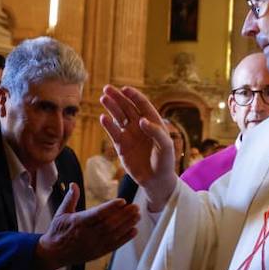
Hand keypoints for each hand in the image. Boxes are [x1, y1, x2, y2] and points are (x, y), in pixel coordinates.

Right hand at [35, 184, 138, 269]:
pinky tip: (134, 230)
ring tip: (137, 216)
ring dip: (127, 225)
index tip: (122, 201)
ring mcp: (94, 245)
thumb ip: (70, 199)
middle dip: (124, 215)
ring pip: (114, 234)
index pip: (97, 214)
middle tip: (135, 206)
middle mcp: (87, 234)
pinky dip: (125, 238)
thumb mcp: (61, 213)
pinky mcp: (98, 252)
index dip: (111, 207)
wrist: (54, 253)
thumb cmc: (58, 232)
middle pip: (109, 224)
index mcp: (78, 222)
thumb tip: (73, 184)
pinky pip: (114, 245)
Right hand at [100, 86, 176, 208]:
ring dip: (111, 107)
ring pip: (118, 117)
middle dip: (118, 98)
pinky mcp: (121, 146)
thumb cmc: (165, 162)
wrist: (156, 181)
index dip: (134, 96)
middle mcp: (140, 126)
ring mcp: (130, 135)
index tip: (125, 89)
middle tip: (107, 88)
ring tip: (103, 98)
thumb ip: (156, 132)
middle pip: (127, 108)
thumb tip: (141, 120)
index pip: (142, 105)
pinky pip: (113, 133)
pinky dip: (108, 125)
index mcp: (153, 123)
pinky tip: (103, 118)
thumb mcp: (166, 147)